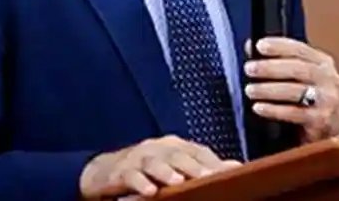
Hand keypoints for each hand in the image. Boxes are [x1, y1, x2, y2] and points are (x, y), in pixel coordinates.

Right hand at [78, 135, 240, 198]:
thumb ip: (201, 166)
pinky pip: (130, 176)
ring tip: (178, 181)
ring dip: (166, 171)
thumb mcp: (174, 168)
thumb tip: (236, 166)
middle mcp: (157, 147)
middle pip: (178, 154)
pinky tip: (148, 192)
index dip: (214, 161)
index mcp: (174, 146)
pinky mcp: (119, 171)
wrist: (102, 173)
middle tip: (209, 177)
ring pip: (154, 162)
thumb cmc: (146, 172)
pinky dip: (139, 183)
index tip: (232, 172)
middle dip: (193, 166)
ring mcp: (137, 157)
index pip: (198, 151)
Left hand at [244, 37, 338, 142]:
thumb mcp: (298, 77)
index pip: (299, 49)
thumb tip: (250, 46)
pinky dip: (274, 110)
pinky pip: (294, 113)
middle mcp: (328, 78)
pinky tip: (258, 107)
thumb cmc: (309, 100)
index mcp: (322, 63)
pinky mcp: (321, 120)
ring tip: (250, 90)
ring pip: (295, 91)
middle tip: (249, 69)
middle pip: (297, 69)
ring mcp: (327, 100)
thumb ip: (277, 60)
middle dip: (270, 68)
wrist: (327, 132)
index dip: (279, 46)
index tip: (259, 45)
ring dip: (268, 89)